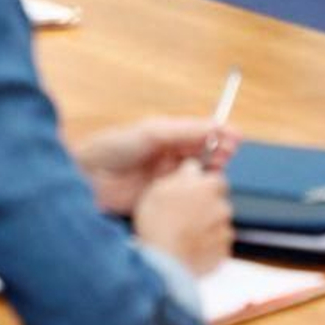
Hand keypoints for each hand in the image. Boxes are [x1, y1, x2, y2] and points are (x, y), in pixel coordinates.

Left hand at [75, 116, 239, 215]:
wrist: (88, 177)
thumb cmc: (114, 147)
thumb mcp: (152, 132)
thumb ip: (185, 130)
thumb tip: (216, 125)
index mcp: (167, 135)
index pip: (201, 133)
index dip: (220, 134)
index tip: (236, 137)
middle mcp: (169, 155)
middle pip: (205, 154)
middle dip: (220, 153)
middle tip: (227, 155)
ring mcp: (167, 178)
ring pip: (199, 176)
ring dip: (211, 174)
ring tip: (215, 171)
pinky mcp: (164, 200)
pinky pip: (188, 198)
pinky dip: (198, 195)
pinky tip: (203, 193)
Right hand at [133, 160, 234, 276]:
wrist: (165, 260)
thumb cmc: (159, 223)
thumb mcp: (160, 188)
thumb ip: (181, 176)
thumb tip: (192, 168)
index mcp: (209, 187)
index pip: (216, 177)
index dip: (203, 184)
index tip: (192, 189)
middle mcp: (222, 207)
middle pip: (218, 201)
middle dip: (205, 205)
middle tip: (183, 212)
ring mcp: (225, 231)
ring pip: (217, 223)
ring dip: (206, 225)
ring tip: (184, 232)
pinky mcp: (223, 252)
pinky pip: (217, 244)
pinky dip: (207, 244)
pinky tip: (189, 246)